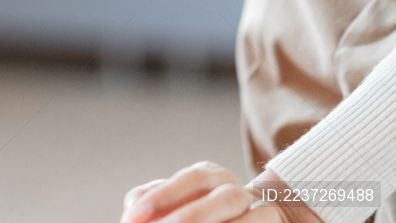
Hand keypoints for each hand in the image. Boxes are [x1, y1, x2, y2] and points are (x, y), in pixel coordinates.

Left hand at [123, 164, 320, 222]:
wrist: (246, 220)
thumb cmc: (195, 211)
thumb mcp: (172, 201)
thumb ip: (151, 201)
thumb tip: (132, 214)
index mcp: (212, 176)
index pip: (190, 180)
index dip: (162, 197)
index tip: (133, 217)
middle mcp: (239, 192)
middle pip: (226, 198)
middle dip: (191, 216)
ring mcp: (263, 214)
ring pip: (251, 219)